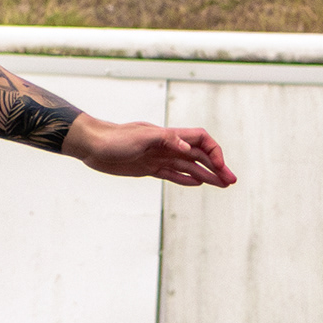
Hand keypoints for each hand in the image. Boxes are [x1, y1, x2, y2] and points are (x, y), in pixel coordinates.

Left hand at [66, 116, 235, 186]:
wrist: (91, 145)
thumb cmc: (113, 138)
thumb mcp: (140, 137)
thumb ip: (165, 140)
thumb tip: (186, 147)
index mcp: (169, 136)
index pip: (200, 141)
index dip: (214, 152)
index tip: (220, 168)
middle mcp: (167, 146)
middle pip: (199, 156)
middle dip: (217, 168)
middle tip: (231, 182)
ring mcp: (158, 158)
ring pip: (188, 167)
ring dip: (206, 175)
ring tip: (222, 185)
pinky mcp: (147, 168)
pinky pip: (172, 174)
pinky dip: (185, 179)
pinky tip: (197, 184)